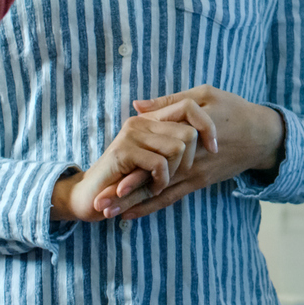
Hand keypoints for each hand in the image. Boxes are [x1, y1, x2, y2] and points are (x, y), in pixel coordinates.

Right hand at [52, 99, 217, 221]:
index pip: (190, 107)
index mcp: (151, 119)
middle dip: (188, 160)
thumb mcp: (154, 161)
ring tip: (158, 184)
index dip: (208, 127)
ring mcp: (132, 134)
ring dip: (172, 174)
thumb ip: (174, 144)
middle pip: (189, 131)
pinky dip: (160, 181)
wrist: (89, 197)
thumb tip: (203, 136)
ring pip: (177, 147)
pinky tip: (152, 189)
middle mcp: (142, 121)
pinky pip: (159, 164)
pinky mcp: (124, 152)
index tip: (214, 149)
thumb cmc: (125, 180)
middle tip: (173, 176)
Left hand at [100, 86, 287, 222]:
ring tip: (108, 216)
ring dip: (134, 206)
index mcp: (188, 138)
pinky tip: (133, 215)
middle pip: (150, 183)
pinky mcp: (199, 182)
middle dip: (123, 196)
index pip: (152, 160)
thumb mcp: (204, 95)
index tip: (104, 184)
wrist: (263, 136)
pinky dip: (152, 207)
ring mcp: (195, 175)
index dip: (128, 173)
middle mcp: (189, 163)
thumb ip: (169, 102)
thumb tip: (136, 106)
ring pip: (159, 195)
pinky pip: (173, 198)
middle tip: (98, 206)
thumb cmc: (234, 110)